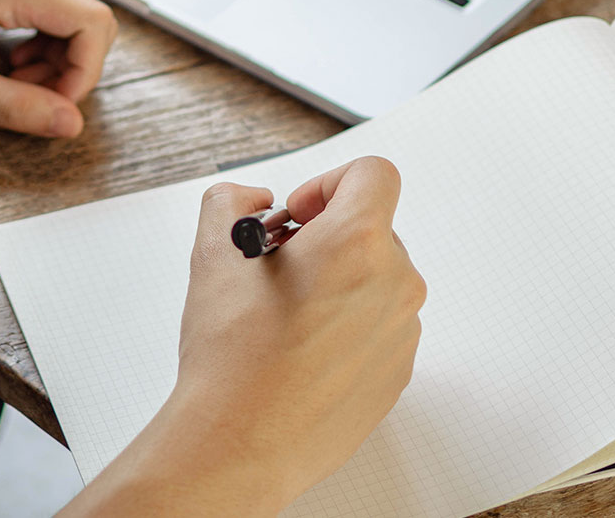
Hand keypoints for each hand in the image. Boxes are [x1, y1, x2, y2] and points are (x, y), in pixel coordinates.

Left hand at [0, 0, 118, 136]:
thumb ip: (15, 108)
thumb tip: (69, 123)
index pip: (94, 24)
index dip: (85, 74)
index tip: (52, 106)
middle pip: (87, 19)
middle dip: (70, 68)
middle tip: (26, 98)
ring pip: (70, 15)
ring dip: (55, 59)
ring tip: (10, 83)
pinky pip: (47, 8)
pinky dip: (39, 43)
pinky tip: (6, 64)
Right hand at [67, 157, 423, 516]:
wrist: (241, 440)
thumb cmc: (232, 355)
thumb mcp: (213, 253)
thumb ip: (231, 200)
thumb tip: (253, 200)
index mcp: (356, 242)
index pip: (373, 173)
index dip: (329, 183)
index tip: (300, 215)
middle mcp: (393, 283)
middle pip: (371, 230)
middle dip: (326, 238)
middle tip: (280, 267)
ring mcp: (400, 332)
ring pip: (375, 280)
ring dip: (337, 284)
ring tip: (285, 316)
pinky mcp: (397, 373)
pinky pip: (378, 327)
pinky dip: (346, 327)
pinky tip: (300, 351)